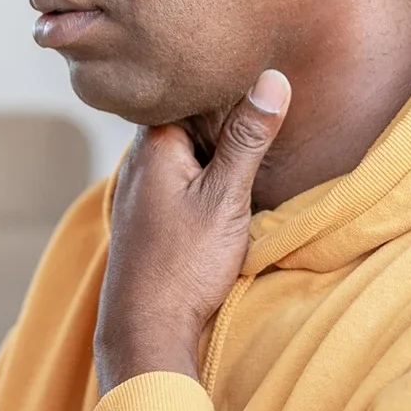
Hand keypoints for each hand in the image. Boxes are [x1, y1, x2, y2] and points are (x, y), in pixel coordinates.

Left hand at [95, 70, 291, 394]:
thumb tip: (272, 79)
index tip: (259, 81)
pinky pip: (178, 180)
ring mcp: (138, 190)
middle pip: (186, 121)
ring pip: (183, 153)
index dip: (226, 87)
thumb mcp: (226, 196)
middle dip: (222, 121)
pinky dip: (201, 179)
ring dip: (213, 154)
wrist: (146, 330)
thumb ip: (249, 138)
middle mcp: (138, 160)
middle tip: (264, 121)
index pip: (190, 91)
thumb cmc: (184, 265)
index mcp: (154, 143)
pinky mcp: (145, 218)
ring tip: (249, 155)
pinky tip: (222, 194)